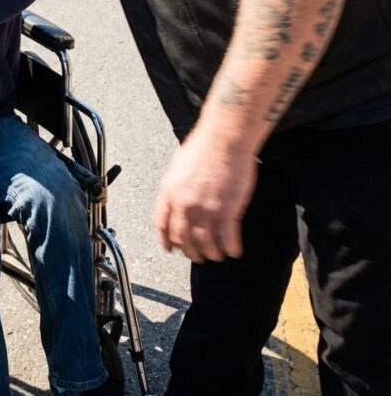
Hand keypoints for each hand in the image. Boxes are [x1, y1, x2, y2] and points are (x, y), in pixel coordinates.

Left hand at [154, 130, 258, 262]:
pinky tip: (233, 251)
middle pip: (182, 238)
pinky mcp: (227, 210)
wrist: (223, 139)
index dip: (166, 240)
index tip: (170, 248)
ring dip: (210, 253)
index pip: (162, 224)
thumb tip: (178, 194)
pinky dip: (230, 247)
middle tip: (196, 256)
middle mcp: (184, 205)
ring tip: (216, 256)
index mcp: (169, 192)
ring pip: (205, 243)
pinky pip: (227, 237)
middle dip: (189, 251)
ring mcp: (206, 209)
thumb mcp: (178, 165)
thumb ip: (176, 185)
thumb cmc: (203, 146)